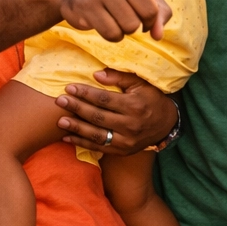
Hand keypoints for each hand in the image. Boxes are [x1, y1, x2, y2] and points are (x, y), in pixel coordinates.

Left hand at [55, 69, 176, 156]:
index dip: (85, 93)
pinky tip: (67, 138)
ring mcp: (126, 141)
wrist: (166, 124)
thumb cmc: (151, 99)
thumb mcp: (140, 84)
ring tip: (60, 121)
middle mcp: (130, 125)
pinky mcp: (122, 151)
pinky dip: (82, 143)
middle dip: (77, 108)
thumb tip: (96, 74)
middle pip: (98, 117)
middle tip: (60, 101)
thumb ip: (119, 78)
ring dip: (76, 128)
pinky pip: (99, 148)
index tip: (70, 88)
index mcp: (134, 106)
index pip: (104, 99)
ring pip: (97, 135)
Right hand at [57, 0, 192, 40]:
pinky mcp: (86, 7)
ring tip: (115, 16)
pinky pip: (113, 35)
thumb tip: (158, 35)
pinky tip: (104, 23)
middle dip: (143, 21)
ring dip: (126, 29)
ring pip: (130, 27)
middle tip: (131, 14)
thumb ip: (158, 11)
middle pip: (147, 13)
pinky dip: (113, 36)